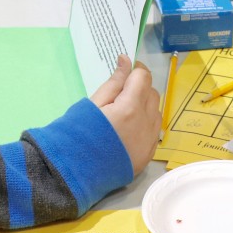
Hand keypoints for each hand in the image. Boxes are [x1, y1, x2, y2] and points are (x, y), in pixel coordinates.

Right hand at [91, 54, 160, 175]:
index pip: (143, 77)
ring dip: (146, 105)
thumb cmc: (79, 134)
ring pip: (156, 111)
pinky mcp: (148, 154)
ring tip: (125, 112)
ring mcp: (149, 140)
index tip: (127, 71)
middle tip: (122, 92)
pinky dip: (146, 124)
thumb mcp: (93, 103)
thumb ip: (114, 82)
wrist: (76, 172)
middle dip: (140, 87)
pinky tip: (130, 128)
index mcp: (130, 107)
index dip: (136, 70)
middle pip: (152, 93)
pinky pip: (155, 131)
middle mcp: (145, 123)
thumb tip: (126, 60)